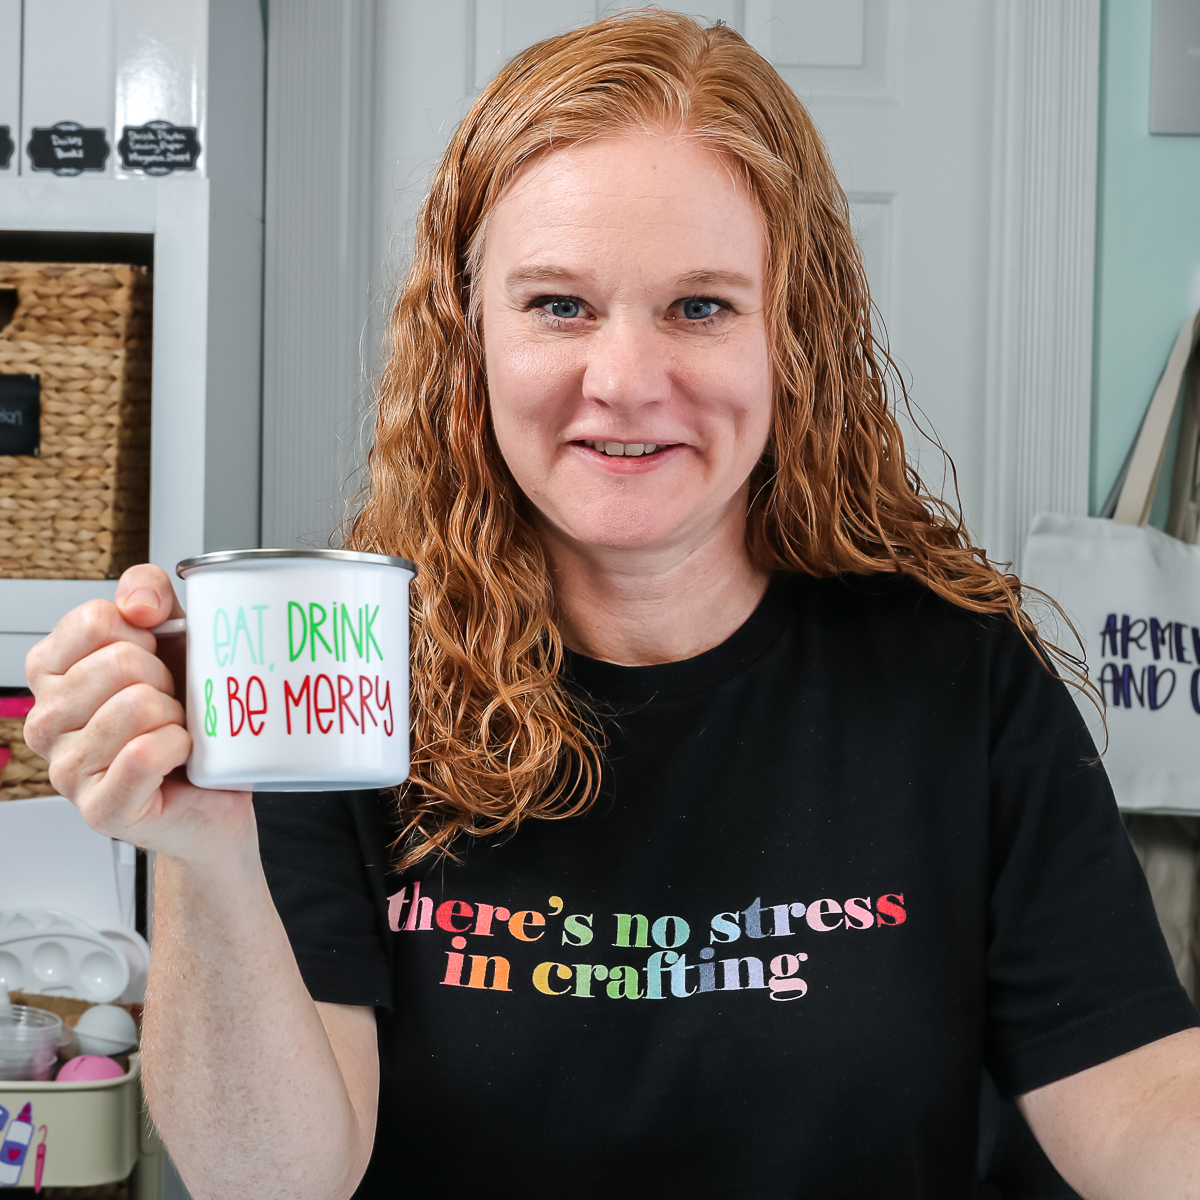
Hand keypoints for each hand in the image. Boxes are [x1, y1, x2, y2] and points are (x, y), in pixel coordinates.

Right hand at [24, 564, 253, 865]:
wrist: (220, 785)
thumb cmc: (188, 710)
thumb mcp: (174, 635)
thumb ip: (149, 593)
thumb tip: (138, 603)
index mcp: (53, 672)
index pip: (93, 620)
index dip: (144, 633)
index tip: (154, 657)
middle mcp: (46, 720)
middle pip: (117, 662)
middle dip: (164, 678)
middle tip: (170, 702)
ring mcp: (67, 769)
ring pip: (135, 706)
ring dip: (176, 715)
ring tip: (174, 730)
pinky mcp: (101, 808)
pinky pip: (144, 754)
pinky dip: (178, 747)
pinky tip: (179, 755)